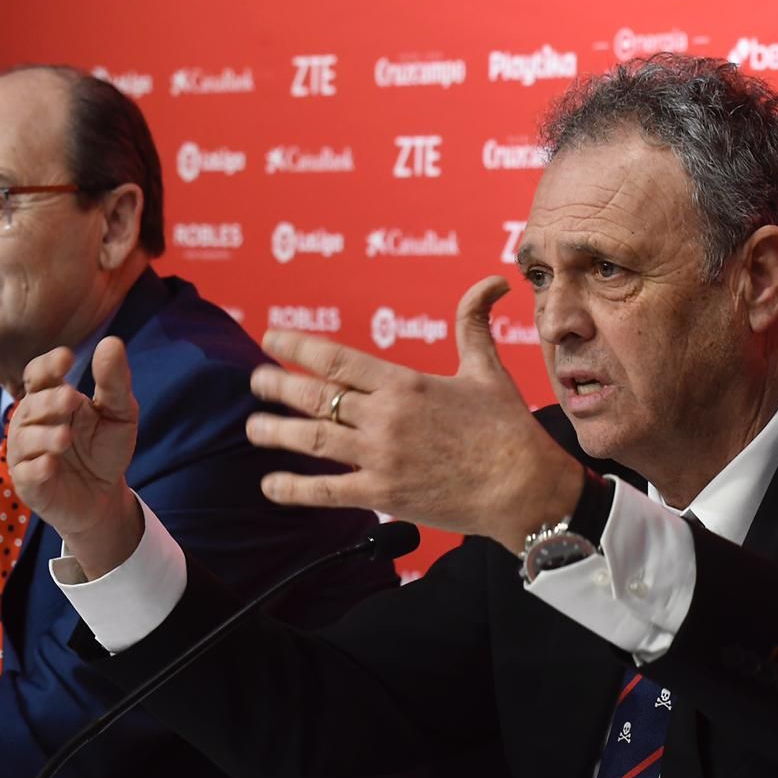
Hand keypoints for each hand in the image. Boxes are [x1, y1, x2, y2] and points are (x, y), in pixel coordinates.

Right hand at [10, 336, 144, 578]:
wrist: (105, 496)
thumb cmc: (105, 448)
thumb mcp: (120, 413)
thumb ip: (114, 381)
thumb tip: (112, 342)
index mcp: (51, 398)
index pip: (39, 375)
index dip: (48, 365)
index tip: (67, 357)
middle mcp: (32, 422)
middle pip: (31, 405)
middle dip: (49, 401)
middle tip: (70, 400)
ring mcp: (27, 454)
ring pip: (24, 439)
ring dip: (44, 436)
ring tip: (65, 437)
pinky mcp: (30, 484)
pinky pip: (27, 473)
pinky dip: (37, 468)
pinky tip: (51, 464)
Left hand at [247, 275, 585, 553]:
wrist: (525, 487)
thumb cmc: (507, 428)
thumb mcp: (487, 369)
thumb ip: (474, 323)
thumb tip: (492, 282)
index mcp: (405, 383)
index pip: (336, 358)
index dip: (297, 347)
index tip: (272, 340)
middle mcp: (386, 416)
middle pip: (314, 396)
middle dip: (277, 386)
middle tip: (256, 381)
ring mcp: (381, 456)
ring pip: (312, 439)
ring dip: (275, 433)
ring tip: (252, 427)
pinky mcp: (384, 494)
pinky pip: (326, 490)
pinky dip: (293, 489)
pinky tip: (270, 485)